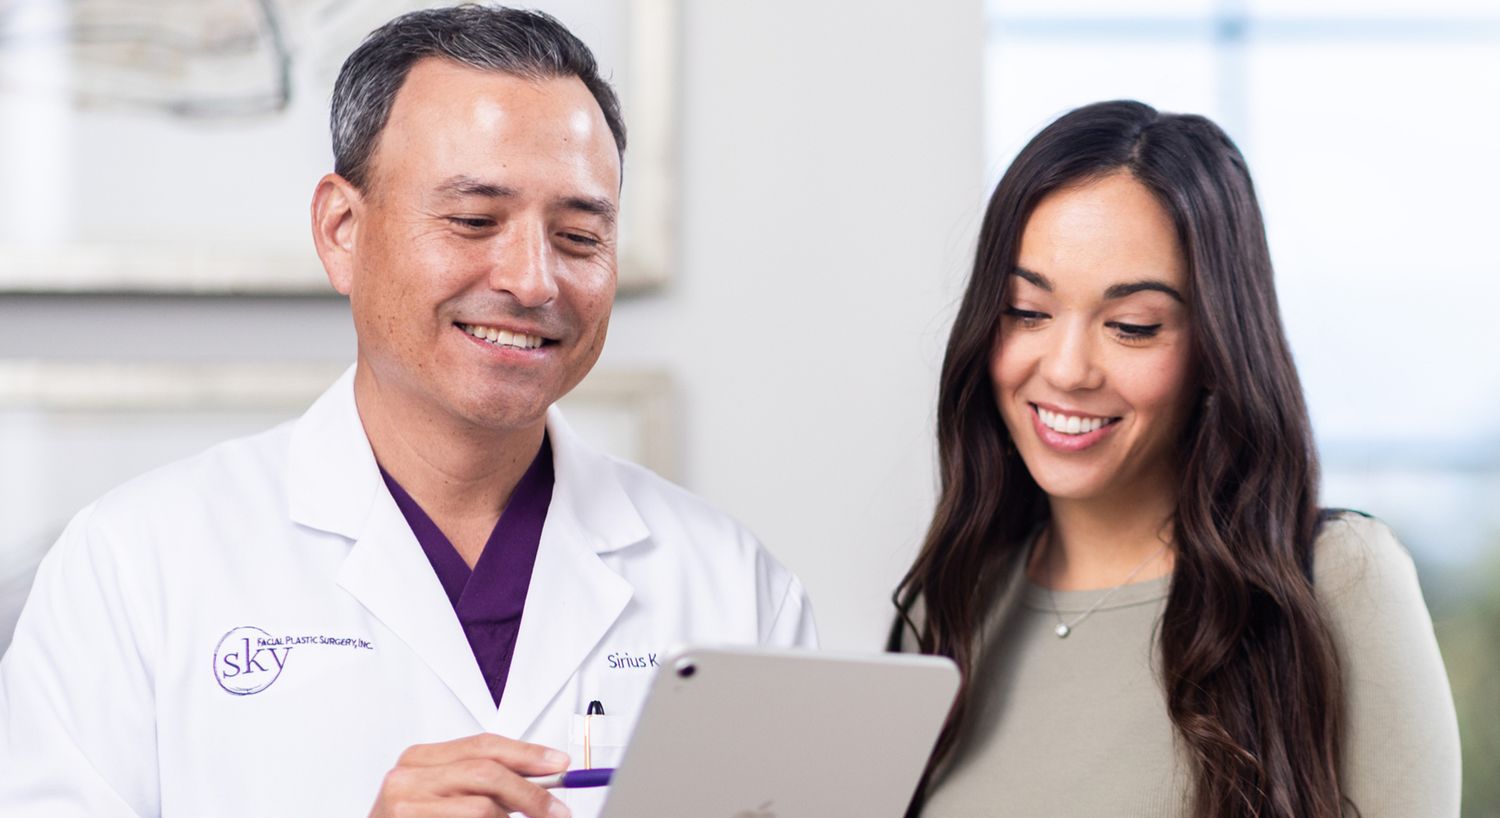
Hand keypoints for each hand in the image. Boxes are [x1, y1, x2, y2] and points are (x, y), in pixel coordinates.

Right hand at [369, 733, 571, 817]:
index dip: (527, 753)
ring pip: (482, 808)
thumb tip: (541, 775)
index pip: (484, 745)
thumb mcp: (445, 794)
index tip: (560, 764)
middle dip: (530, 793)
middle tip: (557, 812)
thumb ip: (483, 780)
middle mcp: (407, 776)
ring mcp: (404, 805)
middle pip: (486, 773)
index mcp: (420, 758)